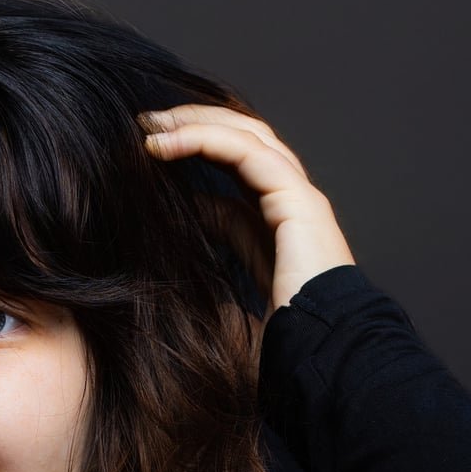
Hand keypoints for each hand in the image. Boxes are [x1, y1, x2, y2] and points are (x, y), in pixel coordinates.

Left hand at [138, 104, 355, 319]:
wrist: (324, 350)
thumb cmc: (285, 330)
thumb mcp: (238, 273)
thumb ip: (223, 237)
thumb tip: (190, 212)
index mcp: (279, 219)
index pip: (236, 165)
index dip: (194, 149)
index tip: (149, 147)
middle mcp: (291, 201)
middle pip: (243, 139)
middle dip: (195, 123)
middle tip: (146, 121)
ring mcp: (299, 197)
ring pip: (247, 135)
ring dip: (195, 123)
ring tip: (150, 124)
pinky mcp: (298, 200)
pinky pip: (247, 153)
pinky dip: (204, 140)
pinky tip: (164, 145)